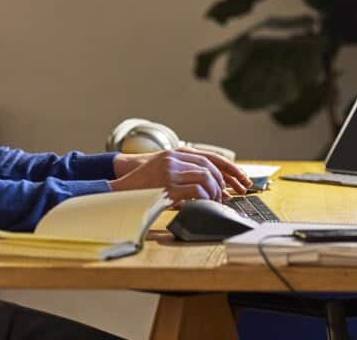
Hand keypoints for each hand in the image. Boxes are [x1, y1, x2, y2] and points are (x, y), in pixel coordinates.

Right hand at [109, 149, 250, 205]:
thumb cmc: (141, 184)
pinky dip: (204, 197)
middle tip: (223, 195)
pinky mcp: (168, 186)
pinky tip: (203, 202)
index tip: (236, 179)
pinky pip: (196, 190)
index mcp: (174, 154)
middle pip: (210, 167)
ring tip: (214, 200)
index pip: (208, 157)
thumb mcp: (162, 170)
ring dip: (214, 191)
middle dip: (221, 182)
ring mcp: (170, 172)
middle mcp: (173, 159)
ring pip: (205, 178)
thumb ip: (181, 171)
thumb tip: (207, 182)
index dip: (225, 169)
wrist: (120, 190)